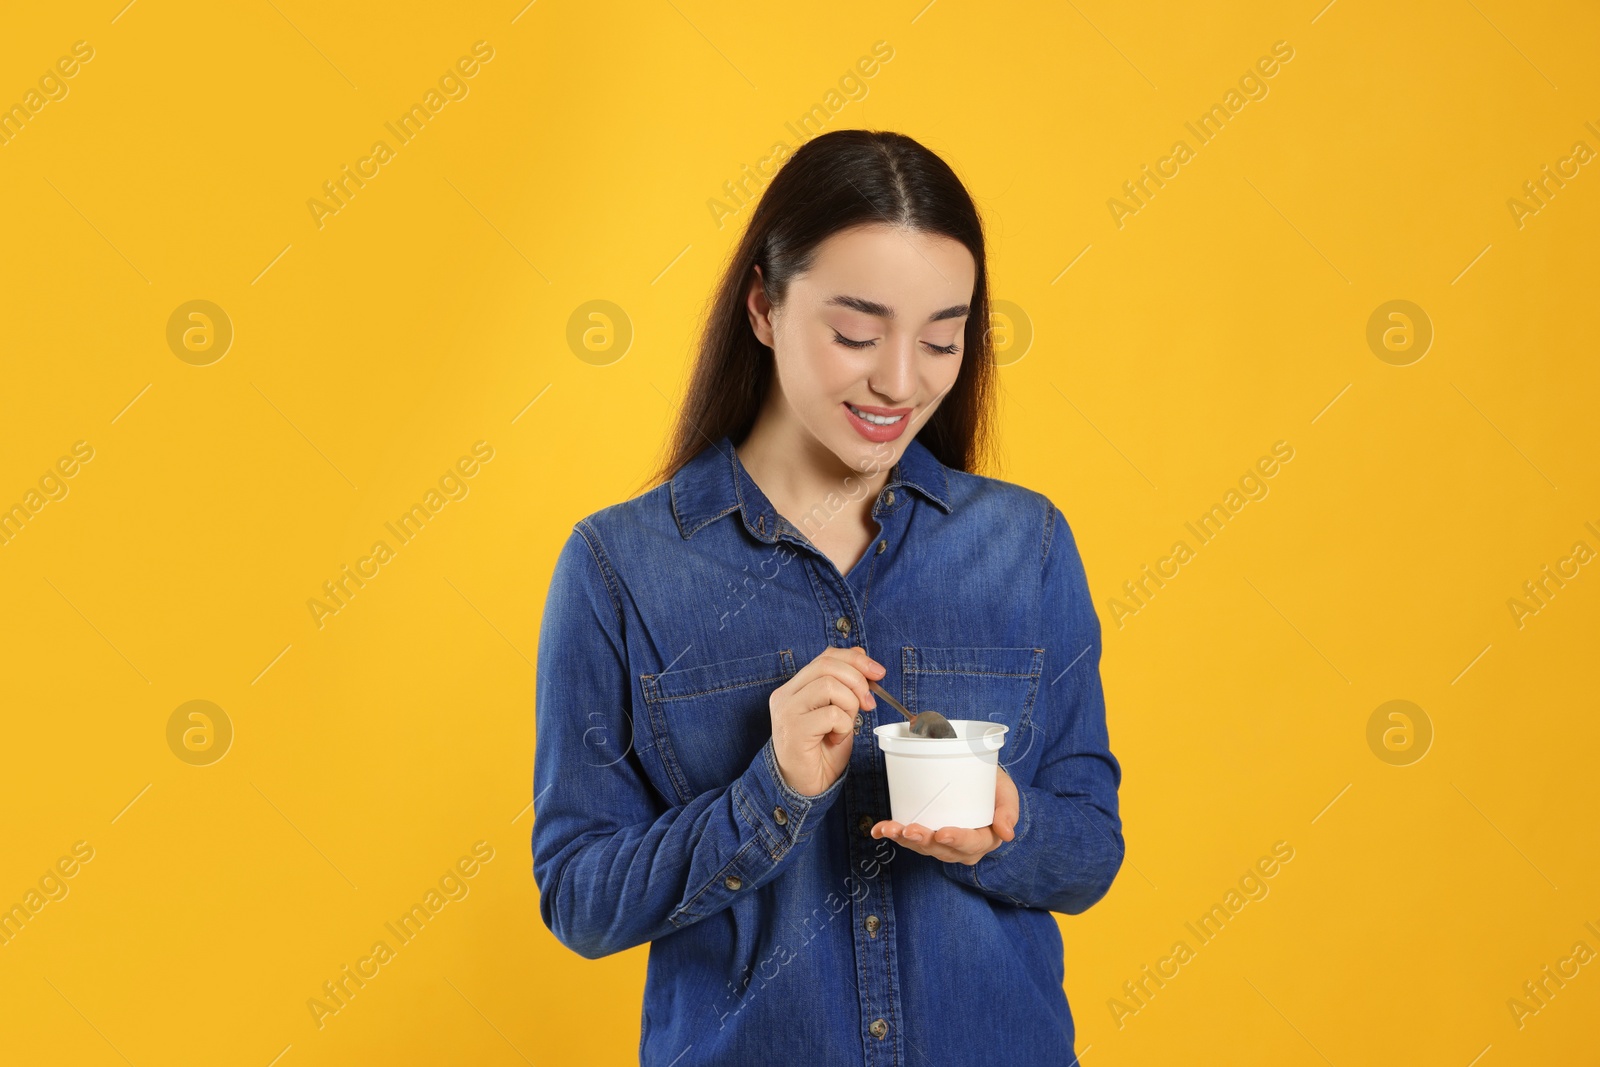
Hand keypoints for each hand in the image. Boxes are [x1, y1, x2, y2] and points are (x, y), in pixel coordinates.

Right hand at [769, 646, 884, 797]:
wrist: (804, 786)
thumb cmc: (820, 752)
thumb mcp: (839, 712)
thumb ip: (845, 685)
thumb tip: (861, 654)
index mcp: (794, 688)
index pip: (825, 657)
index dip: (855, 660)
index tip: (878, 673)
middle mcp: (785, 695)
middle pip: (827, 666)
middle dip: (858, 681)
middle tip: (868, 704)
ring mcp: (787, 711)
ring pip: (829, 686)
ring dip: (849, 706)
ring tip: (845, 726)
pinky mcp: (794, 729)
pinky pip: (831, 714)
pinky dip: (844, 726)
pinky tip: (835, 738)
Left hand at [871, 766, 1018, 865]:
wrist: (979, 783)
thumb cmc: (994, 788)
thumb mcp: (1006, 793)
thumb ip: (1008, 810)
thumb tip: (1007, 833)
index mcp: (984, 840)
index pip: (971, 844)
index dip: (957, 840)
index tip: (943, 833)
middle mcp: (961, 848)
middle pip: (941, 849)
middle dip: (923, 841)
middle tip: (909, 829)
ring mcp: (941, 844)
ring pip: (922, 846)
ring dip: (903, 839)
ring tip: (889, 829)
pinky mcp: (926, 835)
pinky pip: (909, 839)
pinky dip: (893, 834)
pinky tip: (878, 830)